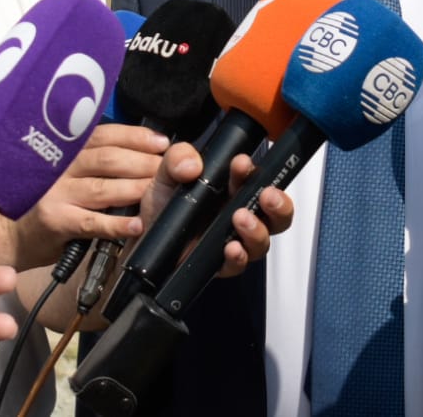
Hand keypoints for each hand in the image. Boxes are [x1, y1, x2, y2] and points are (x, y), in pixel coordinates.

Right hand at [15, 123, 170, 266]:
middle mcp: (60, 167)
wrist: (12, 234)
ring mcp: (56, 193)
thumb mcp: (69, 171)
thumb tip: (145, 150)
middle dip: (142, 162)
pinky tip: (136, 225)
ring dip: (134, 189)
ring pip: (102, 187)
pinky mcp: (55, 221)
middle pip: (108, 158)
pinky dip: (116, 224)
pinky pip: (91, 222)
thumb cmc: (50, 200)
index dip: (136, 137)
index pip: (106, 135)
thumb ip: (98, 159)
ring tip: (158, 192)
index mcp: (68, 150)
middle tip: (165, 170)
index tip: (162, 143)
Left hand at [140, 145, 293, 277]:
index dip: (257, 172)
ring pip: (263, 241)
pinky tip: (230, 248)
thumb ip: (178, 158)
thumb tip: (193, 164)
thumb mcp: (167, 173)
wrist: (142, 236)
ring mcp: (234, 240)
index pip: (260, 180)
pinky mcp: (221, 264)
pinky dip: (238, 257)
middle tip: (267, 196)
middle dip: (280, 204)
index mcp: (235, 189)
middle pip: (278, 214)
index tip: (241, 164)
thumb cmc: (163, 204)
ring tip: (240, 218)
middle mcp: (241, 214)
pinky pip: (239, 264)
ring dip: (257, 230)